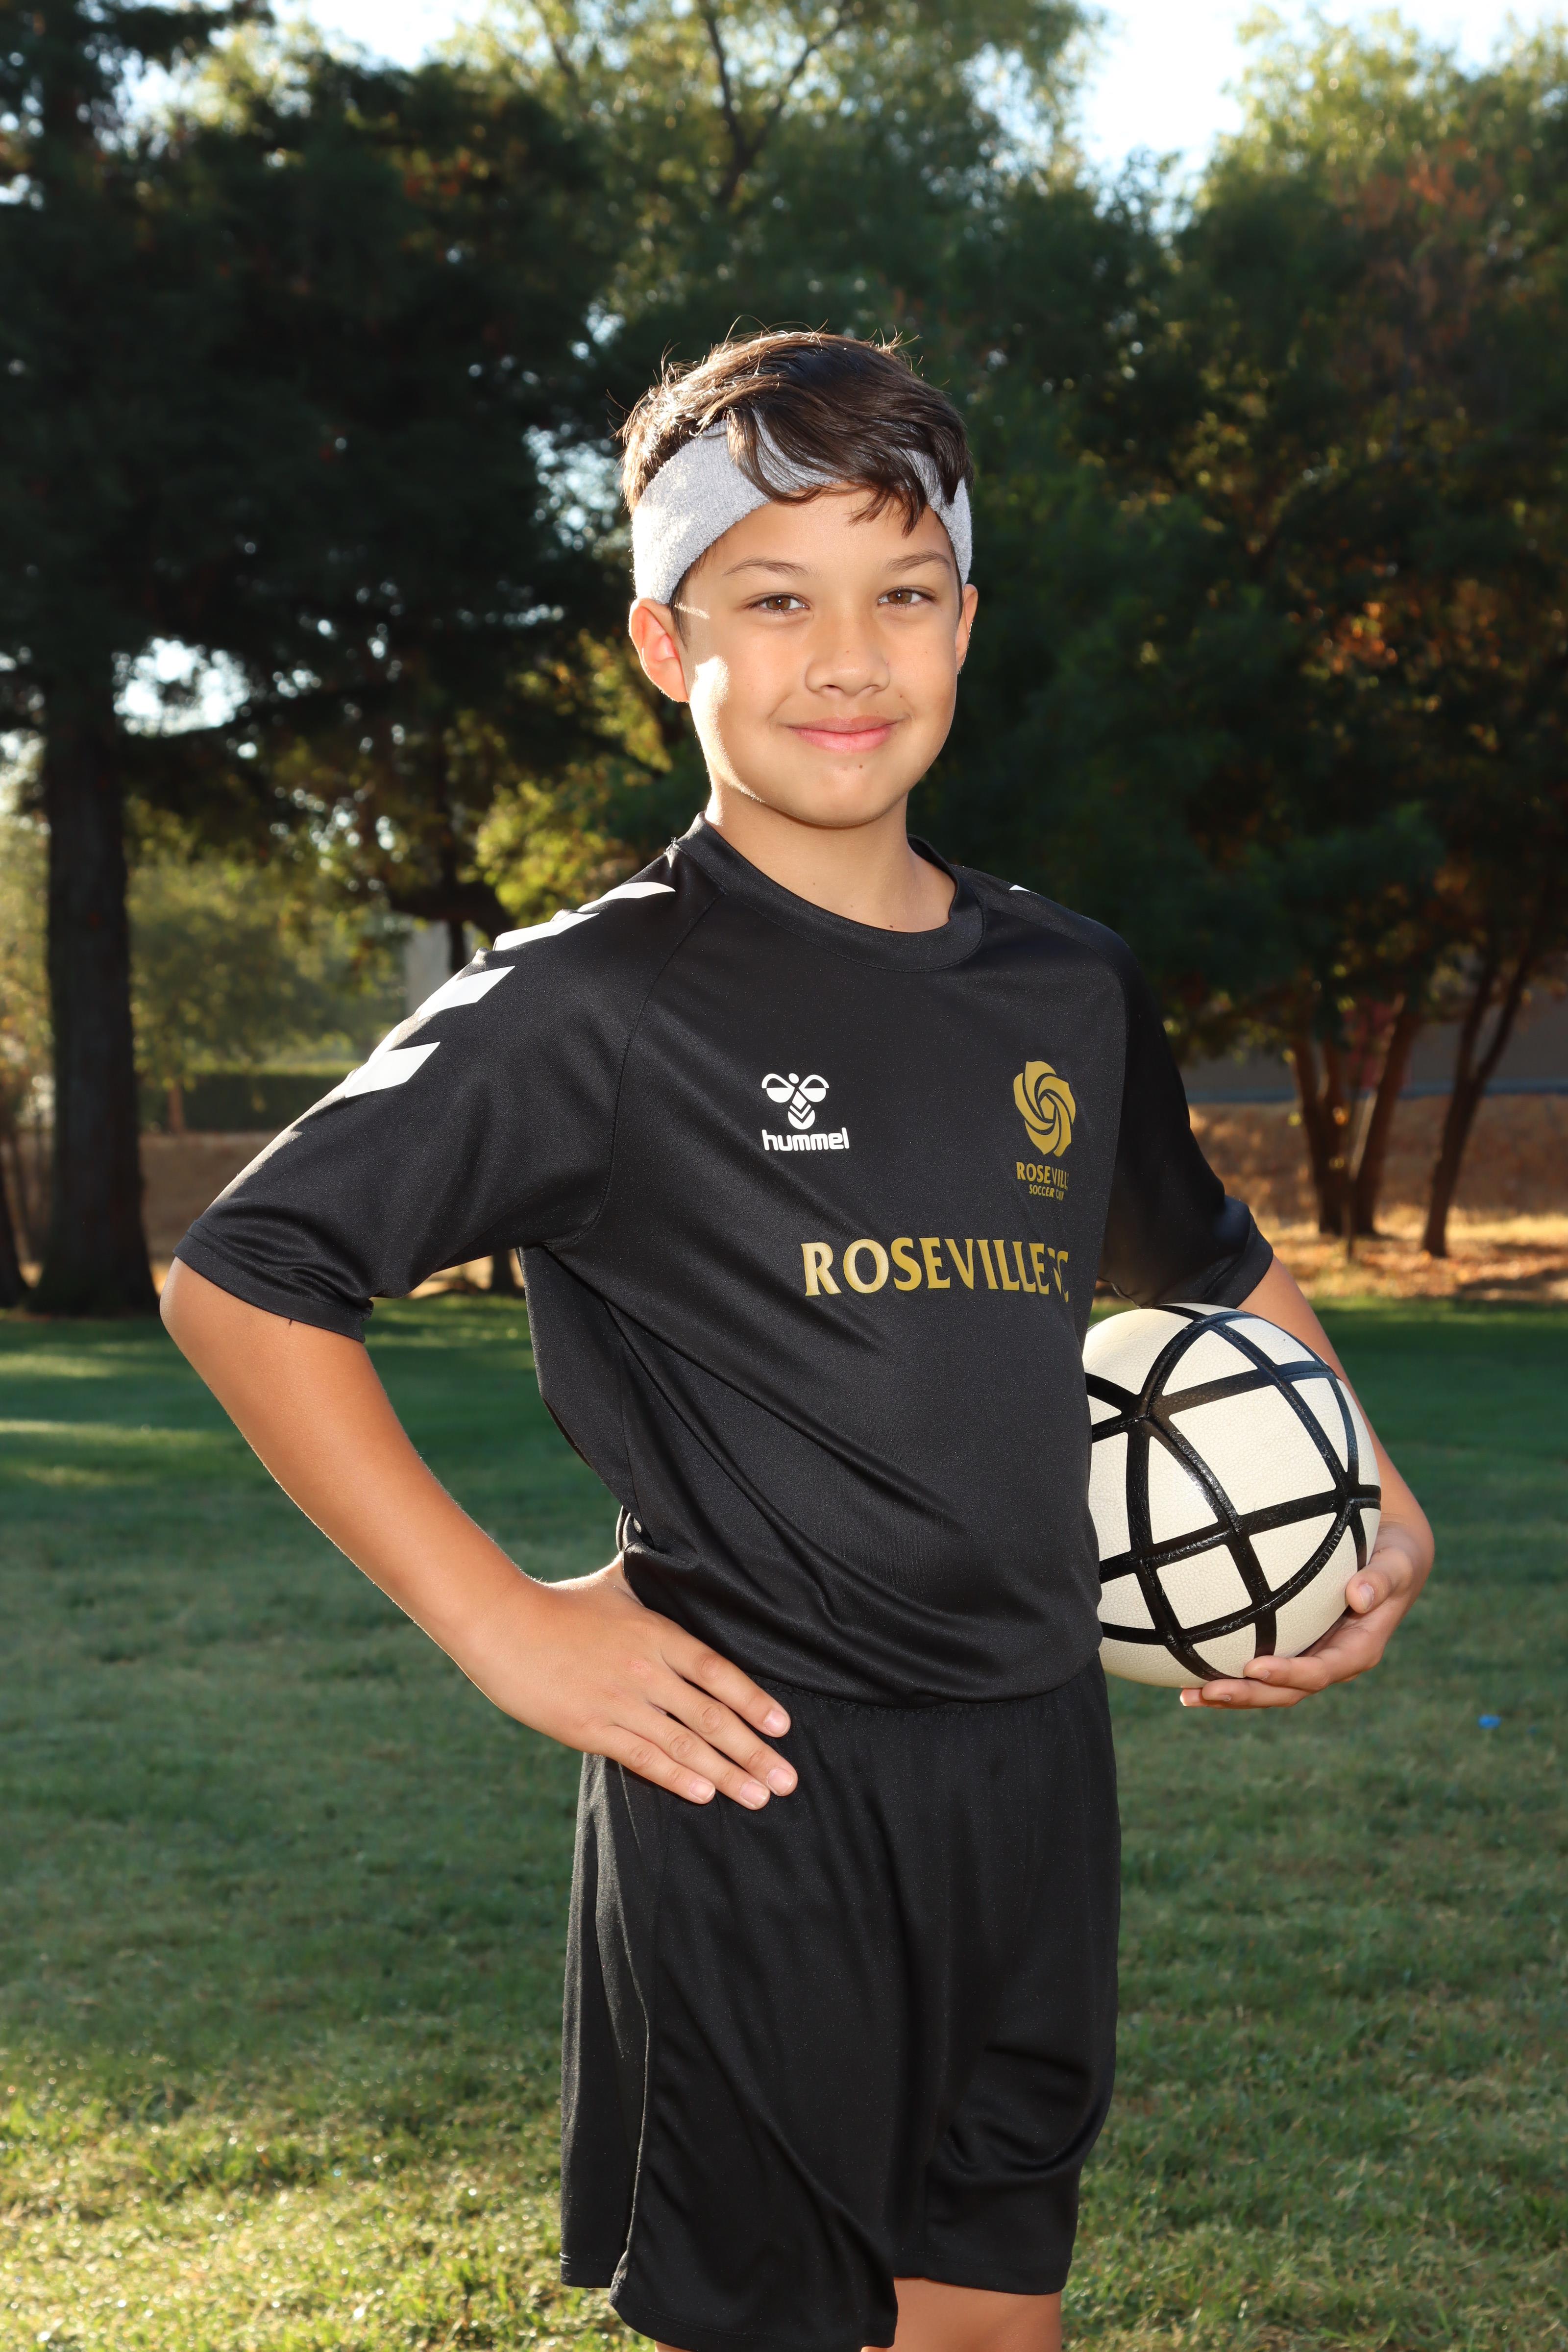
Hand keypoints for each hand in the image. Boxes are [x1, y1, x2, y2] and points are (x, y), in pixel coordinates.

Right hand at [456, 1558, 798, 1806]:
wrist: (502, 1624)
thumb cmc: (562, 1603)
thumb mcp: (617, 1583)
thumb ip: (654, 1580)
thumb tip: (682, 1553)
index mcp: (657, 1634)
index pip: (719, 1672)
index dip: (754, 1701)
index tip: (782, 1726)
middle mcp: (646, 1671)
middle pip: (711, 1716)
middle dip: (754, 1752)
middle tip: (787, 1780)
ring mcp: (619, 1702)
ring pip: (684, 1745)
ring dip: (726, 1775)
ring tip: (758, 1797)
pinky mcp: (590, 1729)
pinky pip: (643, 1758)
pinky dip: (677, 1778)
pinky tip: (704, 1794)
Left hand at [1178, 1519, 1431, 1710]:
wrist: (1389, 1557)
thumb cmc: (1393, 1556)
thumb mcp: (1396, 1564)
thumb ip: (1382, 1579)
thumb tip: (1359, 1596)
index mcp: (1358, 1650)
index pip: (1320, 1671)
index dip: (1288, 1674)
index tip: (1253, 1666)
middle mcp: (1331, 1661)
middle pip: (1287, 1690)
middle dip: (1248, 1695)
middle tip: (1206, 1692)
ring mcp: (1309, 1657)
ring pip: (1268, 1687)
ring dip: (1231, 1694)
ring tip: (1188, 1696)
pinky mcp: (1292, 1648)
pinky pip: (1259, 1669)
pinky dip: (1227, 1675)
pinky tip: (1188, 1677)